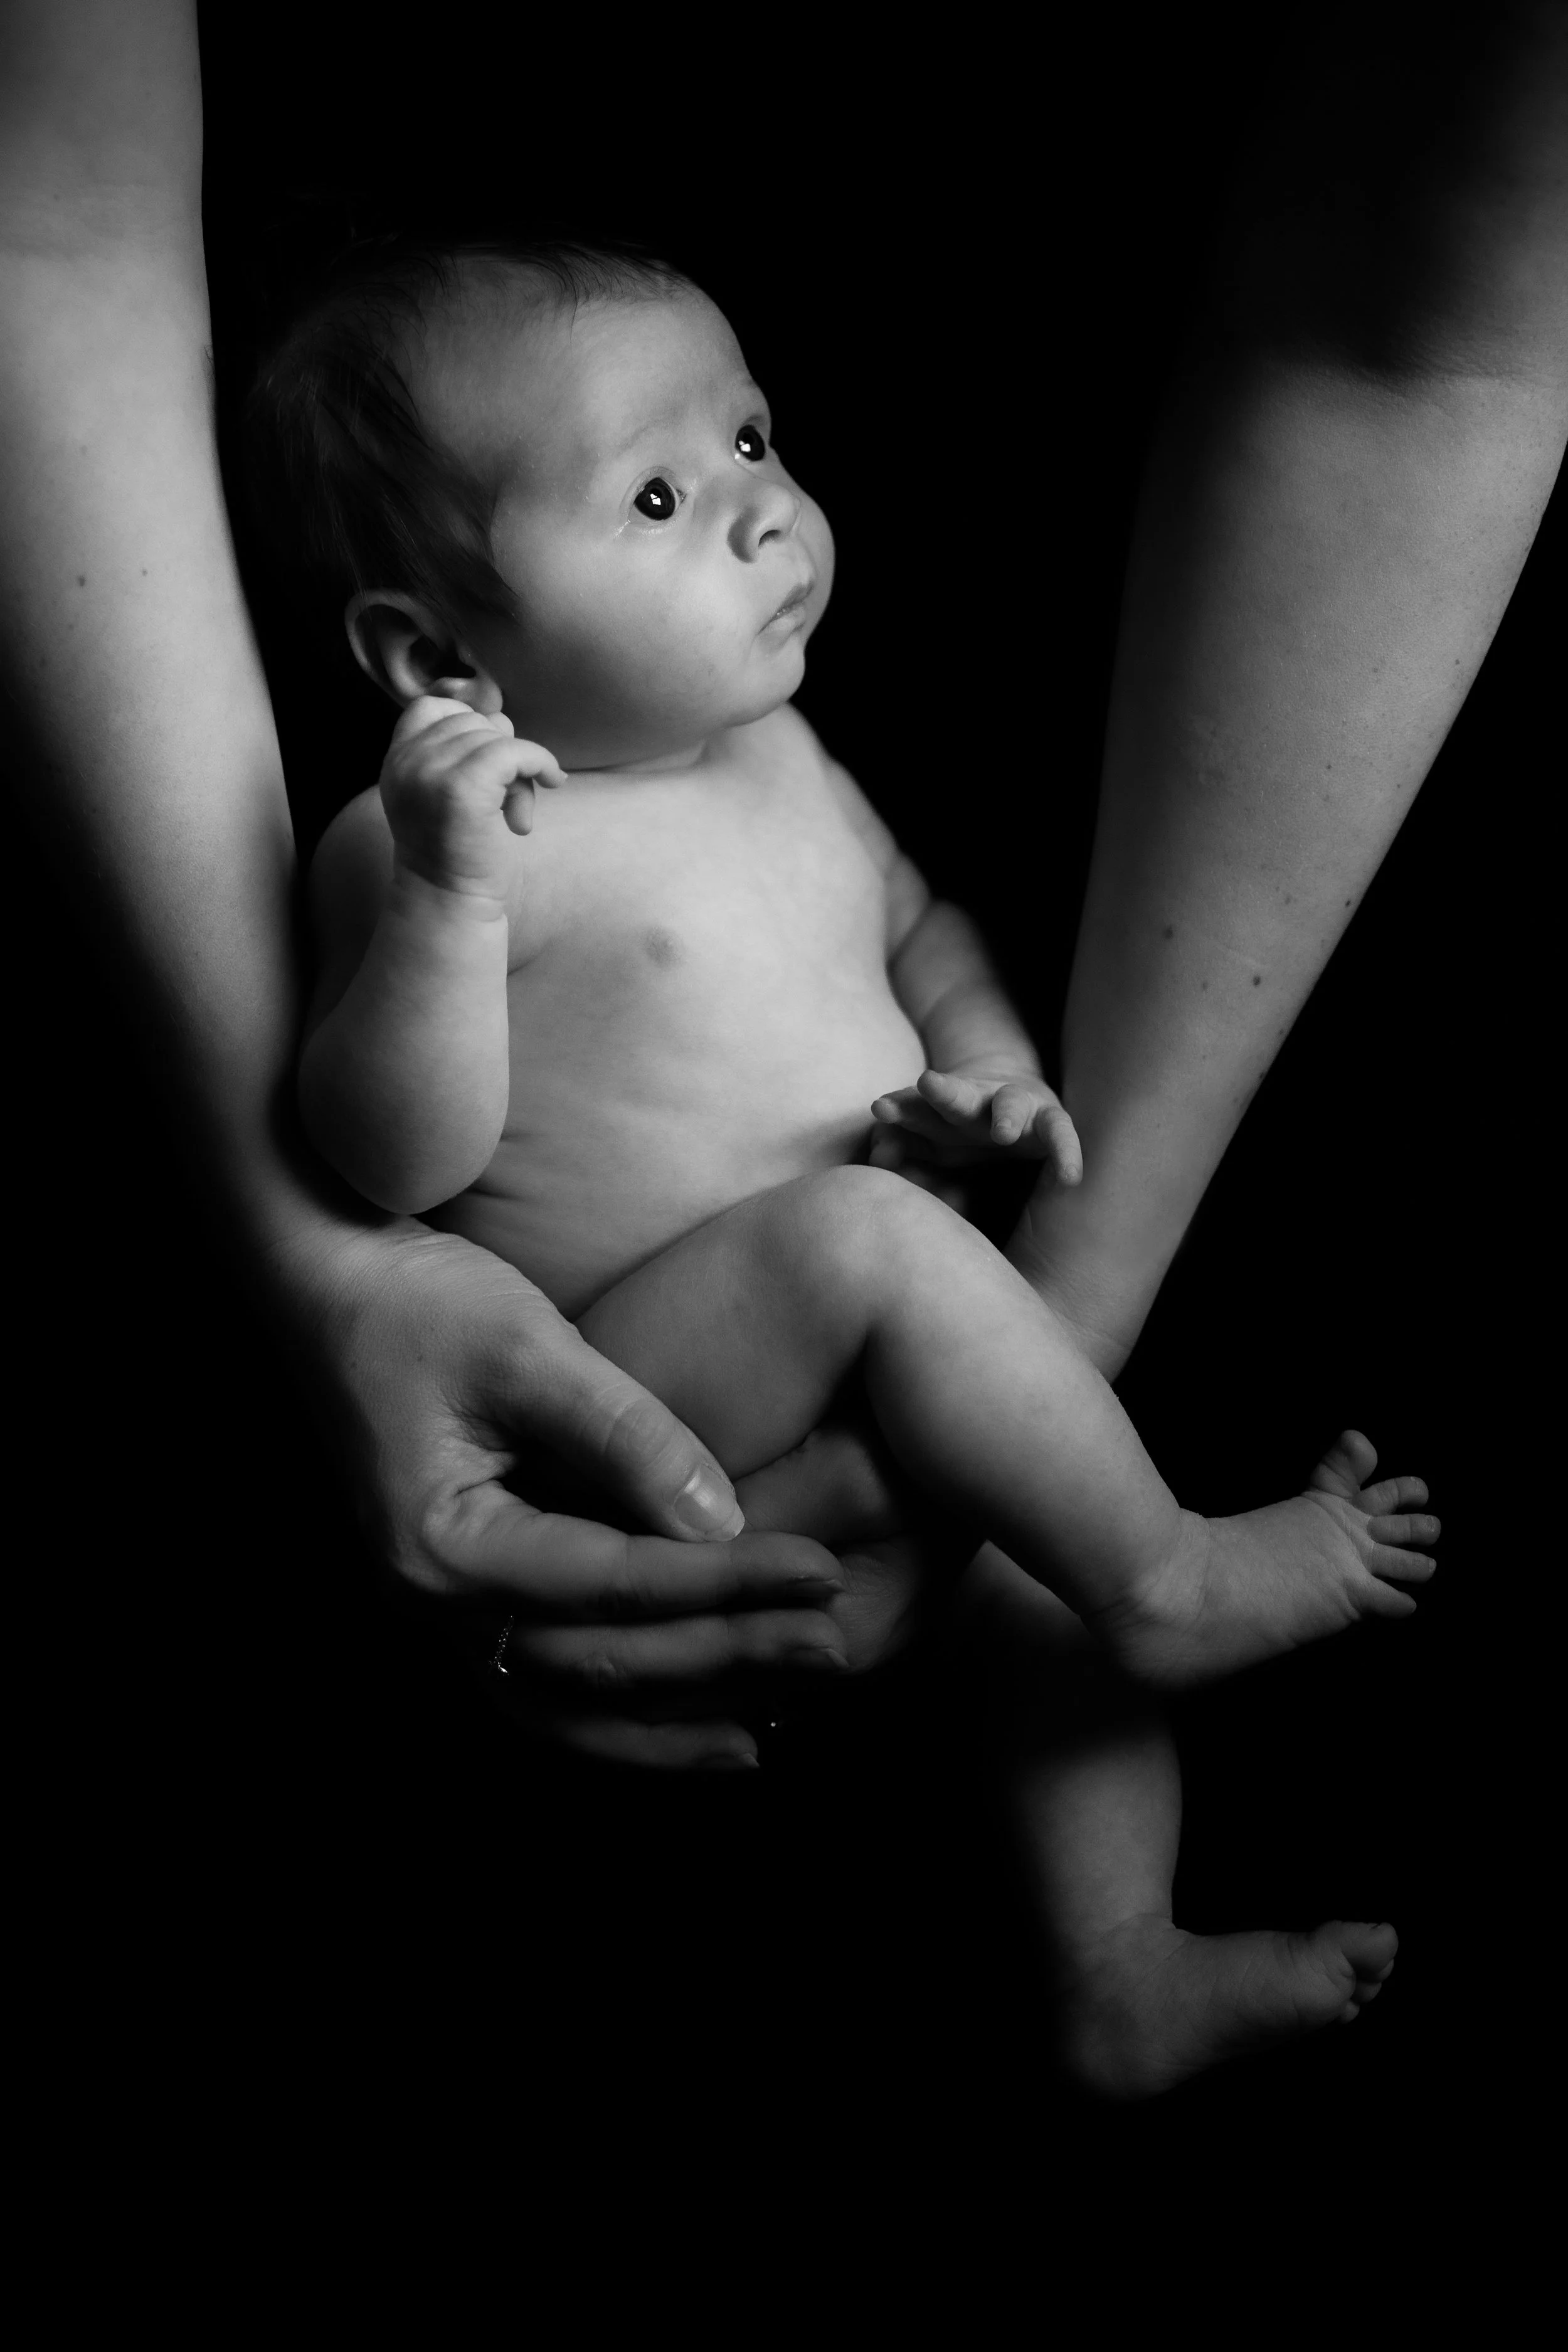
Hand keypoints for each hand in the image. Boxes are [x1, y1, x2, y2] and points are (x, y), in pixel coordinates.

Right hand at [290, 1216, 854, 1768]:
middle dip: (725, 1660)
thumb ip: (623, 1433)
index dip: (725, 1583)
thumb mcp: (526, 1345)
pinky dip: (621, 1715)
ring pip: (571, 1704)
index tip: (823, 1572)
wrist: (328, 1286)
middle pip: (601, 1662)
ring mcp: (440, 1612)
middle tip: (835, 1652)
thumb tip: (722, 1521)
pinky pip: (547, 1685)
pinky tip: (697, 1722)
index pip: (614, 1584)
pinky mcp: (462, 1597)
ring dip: (675, 1719)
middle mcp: (433, 1604)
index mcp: (443, 1546)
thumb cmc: (420, 1301)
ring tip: (776, 1727)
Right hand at [378, 695, 566, 902]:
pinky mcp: (461, 787)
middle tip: (508, 800)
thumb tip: (501, 719)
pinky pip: (515, 750)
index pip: (432, 707)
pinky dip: (541, 761)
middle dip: (500, 754)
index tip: (489, 763)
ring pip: (496, 737)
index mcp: (397, 760)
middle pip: (472, 721)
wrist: (449, 901)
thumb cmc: (458, 851)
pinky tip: (553, 782)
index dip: (469, 725)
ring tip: (515, 813)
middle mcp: (406, 761)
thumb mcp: (445, 790)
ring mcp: (430, 771)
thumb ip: (462, 751)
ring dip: (521, 772)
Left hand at [869, 1067, 1082, 1184]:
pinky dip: (1065, 1152)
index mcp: (940, 1111)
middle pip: (957, 1096)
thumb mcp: (930, 1140)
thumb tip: (876, 1156)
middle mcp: (977, 1103)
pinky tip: (1070, 1177)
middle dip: (942, 1092)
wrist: (1013, 1098)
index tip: (879, 1109)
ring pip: (1008, 1104)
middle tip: (928, 1083)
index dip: (898, 1108)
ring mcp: (1014, 1107)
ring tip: (1004, 1132)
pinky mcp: (1049, 1120)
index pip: (915, 1106)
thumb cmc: (963, 1129)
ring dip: (1005, 1115)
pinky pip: (1060, 1135)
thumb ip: (902, 1147)